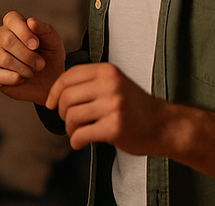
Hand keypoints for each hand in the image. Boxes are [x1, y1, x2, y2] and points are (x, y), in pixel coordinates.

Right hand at [0, 11, 65, 104]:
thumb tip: (31, 21)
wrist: (49, 82)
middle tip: (40, 65)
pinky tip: (21, 78)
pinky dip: (14, 79)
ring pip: (4, 59)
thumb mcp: (54, 43)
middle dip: (28, 55)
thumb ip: (45, 30)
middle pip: (7, 40)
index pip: (11, 19)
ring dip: (24, 69)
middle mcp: (0, 36)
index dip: (24, 32)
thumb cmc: (49, 58)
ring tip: (32, 72)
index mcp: (14, 24)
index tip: (36, 45)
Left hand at [47, 62, 171, 153]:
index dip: (54, 92)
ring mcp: (113, 106)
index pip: (68, 77)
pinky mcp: (115, 128)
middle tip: (67, 121)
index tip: (50, 104)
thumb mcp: (116, 83)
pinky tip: (80, 143)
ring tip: (76, 132)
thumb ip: (90, 83)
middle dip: (61, 112)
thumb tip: (56, 92)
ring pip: (71, 116)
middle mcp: (110, 85)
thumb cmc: (136, 107)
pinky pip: (82, 134)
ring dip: (69, 128)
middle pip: (67, 97)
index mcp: (107, 71)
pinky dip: (75, 141)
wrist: (165, 126)